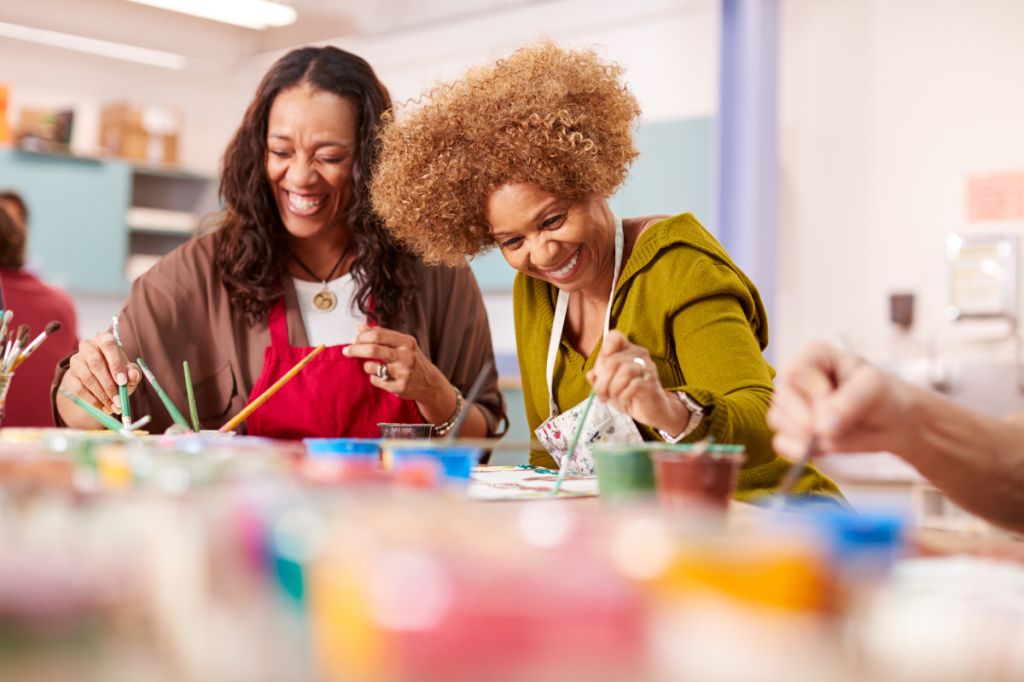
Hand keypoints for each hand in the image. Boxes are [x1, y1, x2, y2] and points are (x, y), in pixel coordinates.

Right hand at [57, 330, 141, 421]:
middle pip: (96, 364)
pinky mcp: (70, 375)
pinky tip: (104, 407)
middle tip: (119, 401)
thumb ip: (133, 372)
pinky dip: (93, 400)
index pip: (109, 345)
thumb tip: (133, 375)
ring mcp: (76, 360)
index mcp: (104, 339)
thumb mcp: (129, 371)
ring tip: (114, 407)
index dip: (116, 363)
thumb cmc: (118, 372)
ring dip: (102, 395)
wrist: (100, 380)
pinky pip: (79, 389)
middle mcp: (88, 346)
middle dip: (109, 385)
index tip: (123, 381)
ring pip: (88, 378)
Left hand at [343, 324, 450, 406]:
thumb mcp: (402, 344)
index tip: (353, 340)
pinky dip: (374, 378)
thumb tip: (360, 327)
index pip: (377, 335)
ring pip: (371, 367)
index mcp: (406, 342)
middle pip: (372, 350)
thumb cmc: (412, 360)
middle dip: (355, 350)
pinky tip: (383, 377)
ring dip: (367, 366)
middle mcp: (406, 356)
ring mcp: (403, 372)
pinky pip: (376, 381)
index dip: (361, 337)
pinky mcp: (400, 387)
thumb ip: (381, 335)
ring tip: (373, 367)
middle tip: (346, 351)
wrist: (430, 383)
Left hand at [586, 330, 685, 433]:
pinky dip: (624, 395)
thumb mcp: (609, 387)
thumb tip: (590, 374)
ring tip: (613, 397)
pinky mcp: (651, 384)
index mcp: (627, 351)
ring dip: (613, 388)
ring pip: (625, 370)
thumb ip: (598, 379)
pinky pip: (634, 385)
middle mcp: (639, 356)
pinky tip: (624, 400)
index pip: (615, 337)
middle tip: (603, 393)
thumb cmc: (629, 395)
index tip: (601, 369)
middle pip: (613, 360)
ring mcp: (647, 369)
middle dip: (602, 381)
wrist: (652, 411)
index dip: (604, 350)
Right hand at [768, 342, 914, 457]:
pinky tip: (808, 452)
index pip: (794, 371)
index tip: (834, 399)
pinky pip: (781, 442)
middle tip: (828, 430)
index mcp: (813, 357)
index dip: (811, 390)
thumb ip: (848, 403)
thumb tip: (820, 429)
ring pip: (778, 420)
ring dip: (799, 434)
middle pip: (782, 398)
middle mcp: (798, 380)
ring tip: (828, 439)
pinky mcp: (796, 432)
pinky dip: (793, 450)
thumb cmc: (884, 394)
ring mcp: (794, 407)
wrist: (894, 422)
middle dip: (803, 419)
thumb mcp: (874, 388)